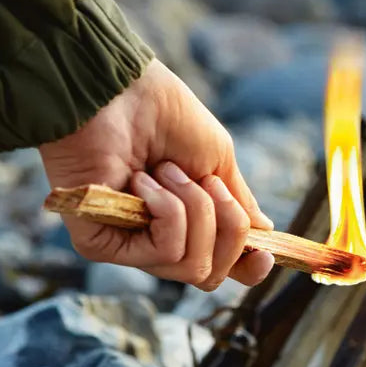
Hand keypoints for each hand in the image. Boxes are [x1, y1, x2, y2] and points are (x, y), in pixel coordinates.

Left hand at [39, 59, 274, 290]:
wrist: (122, 92)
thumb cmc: (166, 115)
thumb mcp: (218, 159)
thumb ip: (238, 202)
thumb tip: (264, 232)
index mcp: (186, 223)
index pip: (220, 266)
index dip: (248, 268)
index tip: (264, 253)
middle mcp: (156, 240)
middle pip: (212, 274)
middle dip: (227, 227)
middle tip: (209, 183)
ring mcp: (128, 246)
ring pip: (193, 265)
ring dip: (196, 210)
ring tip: (167, 170)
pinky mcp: (101, 245)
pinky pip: (165, 252)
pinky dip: (168, 212)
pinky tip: (141, 181)